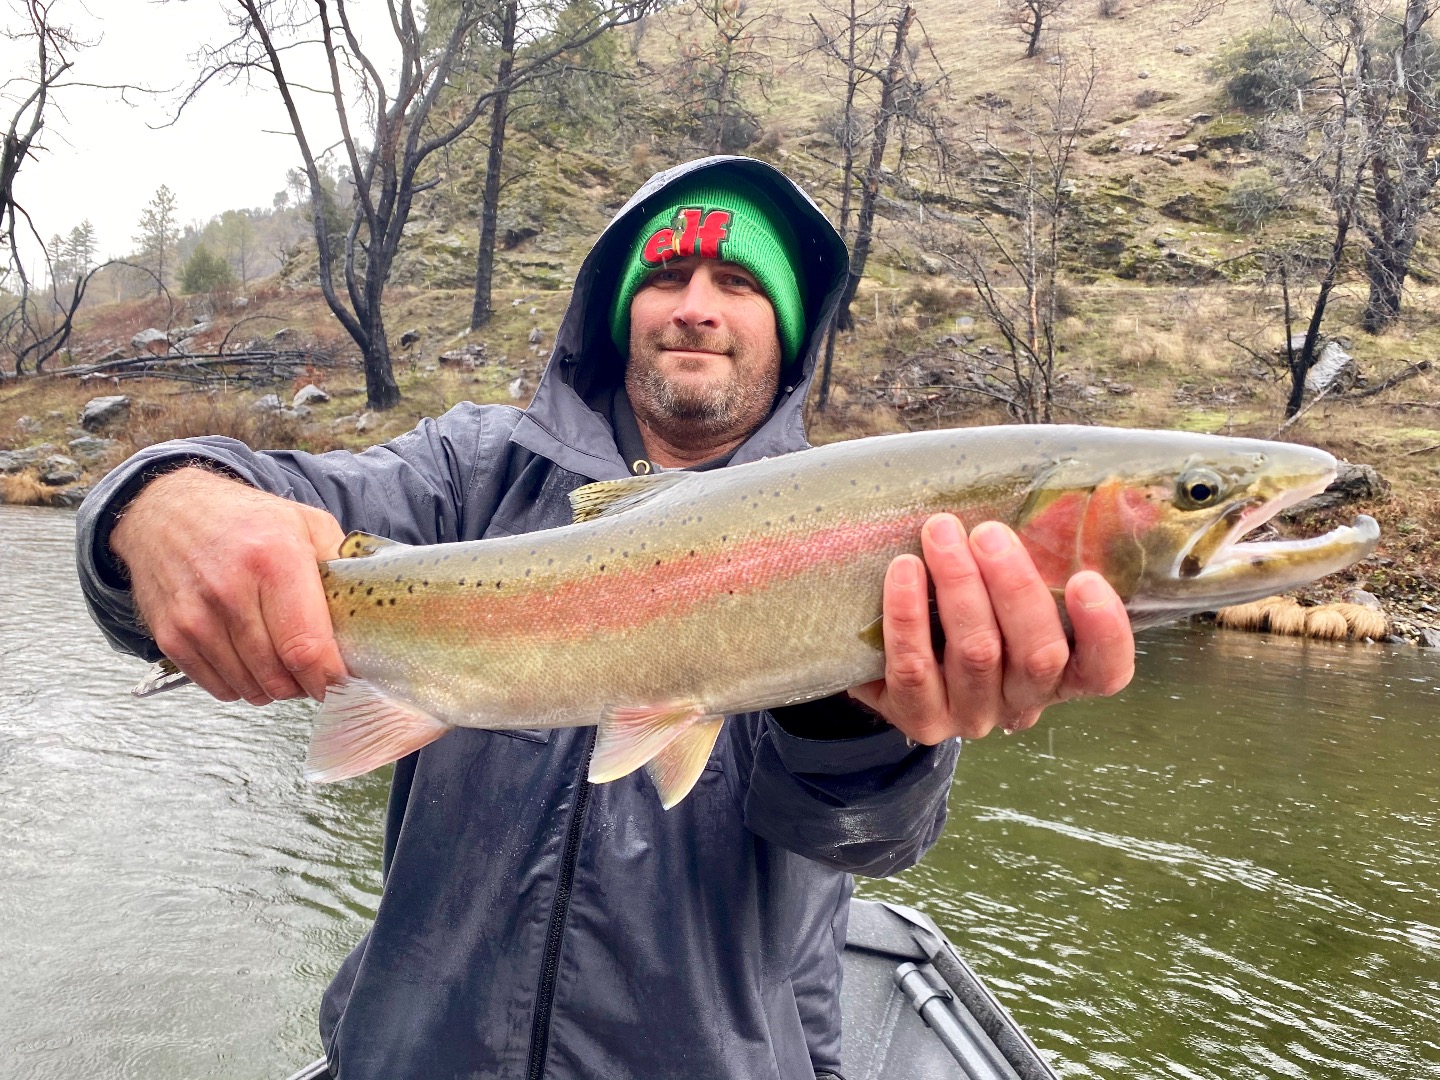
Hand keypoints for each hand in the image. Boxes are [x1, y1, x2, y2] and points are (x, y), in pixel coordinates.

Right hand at [110, 467, 346, 704]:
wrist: (165, 510)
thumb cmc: (244, 520)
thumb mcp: (305, 522)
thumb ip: (342, 565)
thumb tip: (370, 611)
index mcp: (274, 560)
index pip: (306, 647)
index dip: (329, 677)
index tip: (342, 680)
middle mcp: (230, 591)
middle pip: (278, 675)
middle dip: (305, 685)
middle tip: (315, 673)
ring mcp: (195, 617)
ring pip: (249, 687)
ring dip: (274, 688)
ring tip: (285, 666)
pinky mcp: (170, 635)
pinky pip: (218, 687)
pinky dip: (241, 685)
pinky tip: (251, 663)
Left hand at [847, 513, 1134, 741]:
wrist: (892, 668)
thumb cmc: (964, 611)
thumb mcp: (1002, 594)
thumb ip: (1026, 564)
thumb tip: (1037, 499)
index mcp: (1061, 674)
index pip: (1104, 671)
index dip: (1103, 632)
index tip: (1086, 579)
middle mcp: (1022, 701)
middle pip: (1039, 655)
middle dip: (1014, 586)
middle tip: (989, 533)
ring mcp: (972, 715)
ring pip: (977, 653)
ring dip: (959, 585)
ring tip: (941, 533)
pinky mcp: (921, 717)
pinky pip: (914, 668)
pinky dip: (909, 614)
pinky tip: (904, 569)